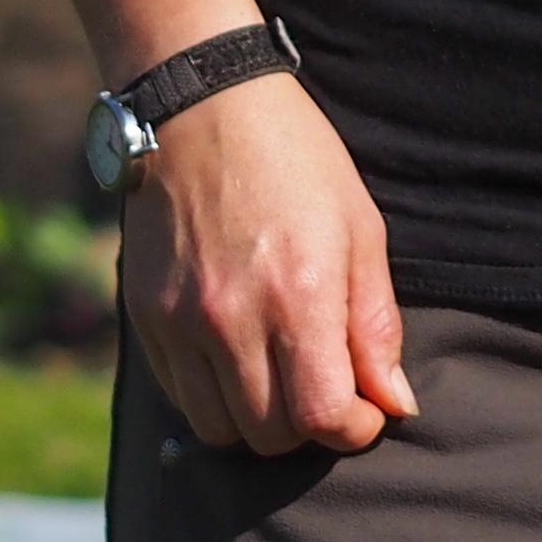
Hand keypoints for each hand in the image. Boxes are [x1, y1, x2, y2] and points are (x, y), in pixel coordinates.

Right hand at [120, 72, 419, 456]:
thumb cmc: (297, 160)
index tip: (365, 408)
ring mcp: (180, 321)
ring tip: (279, 374)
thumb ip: (376, 326)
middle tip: (324, 386)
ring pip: (219, 428)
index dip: (354, 428)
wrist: (201, 106)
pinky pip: (180, 396)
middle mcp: (231, 318)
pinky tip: (236, 355)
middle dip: (309, 427)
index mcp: (298, 295)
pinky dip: (213, 396)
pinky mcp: (145, 317)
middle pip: (270, 435)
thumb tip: (396, 404)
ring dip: (257, 419)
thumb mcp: (360, 229)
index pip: (323, 417)